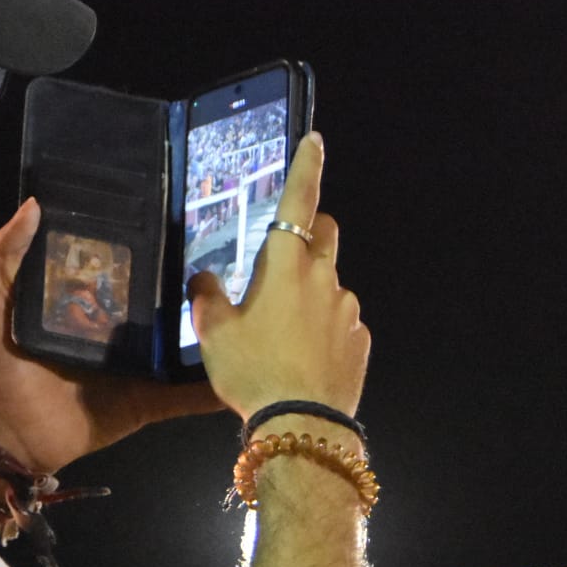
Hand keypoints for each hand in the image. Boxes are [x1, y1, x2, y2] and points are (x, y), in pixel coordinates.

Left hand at [0, 197, 224, 472]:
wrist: (9, 439)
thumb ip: (2, 260)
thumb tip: (32, 205)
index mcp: (84, 302)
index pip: (119, 265)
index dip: (141, 241)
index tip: (174, 212)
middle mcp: (116, 329)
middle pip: (159, 301)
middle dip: (189, 282)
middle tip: (229, 256)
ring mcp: (136, 366)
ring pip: (182, 344)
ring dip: (213, 331)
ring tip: (248, 307)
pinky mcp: (146, 402)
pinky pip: (184, 396)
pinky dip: (213, 390)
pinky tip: (241, 376)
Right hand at [189, 132, 369, 419]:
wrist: (302, 425)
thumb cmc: (252, 370)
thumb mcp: (214, 334)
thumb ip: (207, 297)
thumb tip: (205, 278)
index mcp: (285, 266)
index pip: (298, 202)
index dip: (306, 168)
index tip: (316, 140)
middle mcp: (324, 278)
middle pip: (324, 234)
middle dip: (309, 230)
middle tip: (281, 253)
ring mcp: (348, 310)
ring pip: (330, 282)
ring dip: (310, 290)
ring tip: (281, 329)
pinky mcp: (360, 340)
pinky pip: (340, 320)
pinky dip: (323, 326)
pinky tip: (301, 356)